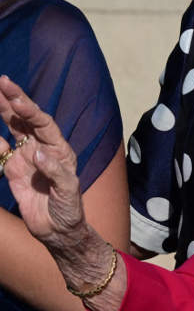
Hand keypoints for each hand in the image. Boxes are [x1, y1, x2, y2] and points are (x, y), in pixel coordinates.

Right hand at [0, 75, 87, 249]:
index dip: (29, 109)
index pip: (43, 122)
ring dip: (4, 111)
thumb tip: (38, 153)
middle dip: (15, 100)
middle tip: (3, 80)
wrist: (57, 230)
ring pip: (14, 129)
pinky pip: (2, 151)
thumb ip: (55, 171)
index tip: (16, 96)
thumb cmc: (69, 209)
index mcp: (60, 149)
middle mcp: (43, 148)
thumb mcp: (68, 191)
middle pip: (27, 119)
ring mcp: (27, 157)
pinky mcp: (14, 170)